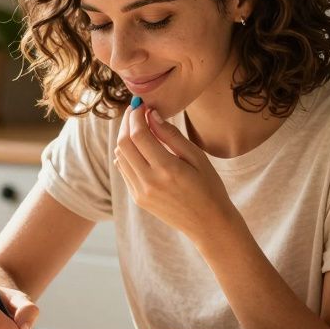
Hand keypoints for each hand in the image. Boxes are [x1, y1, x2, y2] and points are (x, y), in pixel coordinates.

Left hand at [114, 104, 236, 240]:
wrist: (209, 224)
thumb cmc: (210, 188)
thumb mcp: (197, 157)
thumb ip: (172, 135)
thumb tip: (152, 115)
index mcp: (166, 169)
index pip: (138, 134)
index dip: (136, 115)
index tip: (141, 104)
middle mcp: (148, 181)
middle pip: (123, 143)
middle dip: (126, 123)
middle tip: (135, 110)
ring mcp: (140, 192)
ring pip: (120, 156)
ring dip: (124, 137)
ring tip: (137, 126)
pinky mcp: (138, 199)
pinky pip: (124, 170)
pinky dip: (126, 154)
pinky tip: (139, 146)